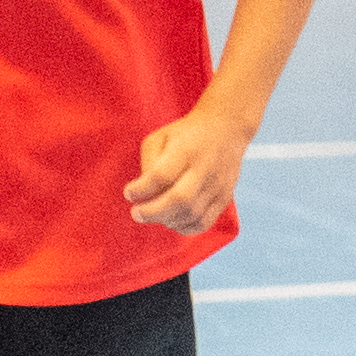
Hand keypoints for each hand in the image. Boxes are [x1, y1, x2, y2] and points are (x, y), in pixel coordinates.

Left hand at [124, 108, 254, 234]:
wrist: (226, 127)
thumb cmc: (186, 134)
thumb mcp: (161, 136)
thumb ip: (149, 162)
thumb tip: (144, 192)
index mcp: (186, 149)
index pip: (162, 175)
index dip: (141, 189)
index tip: (129, 192)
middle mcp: (205, 168)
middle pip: (180, 199)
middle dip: (153, 212)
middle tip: (136, 213)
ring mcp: (217, 184)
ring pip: (191, 214)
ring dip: (167, 220)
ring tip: (154, 214)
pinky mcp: (224, 196)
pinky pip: (203, 222)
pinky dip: (184, 227)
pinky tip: (172, 220)